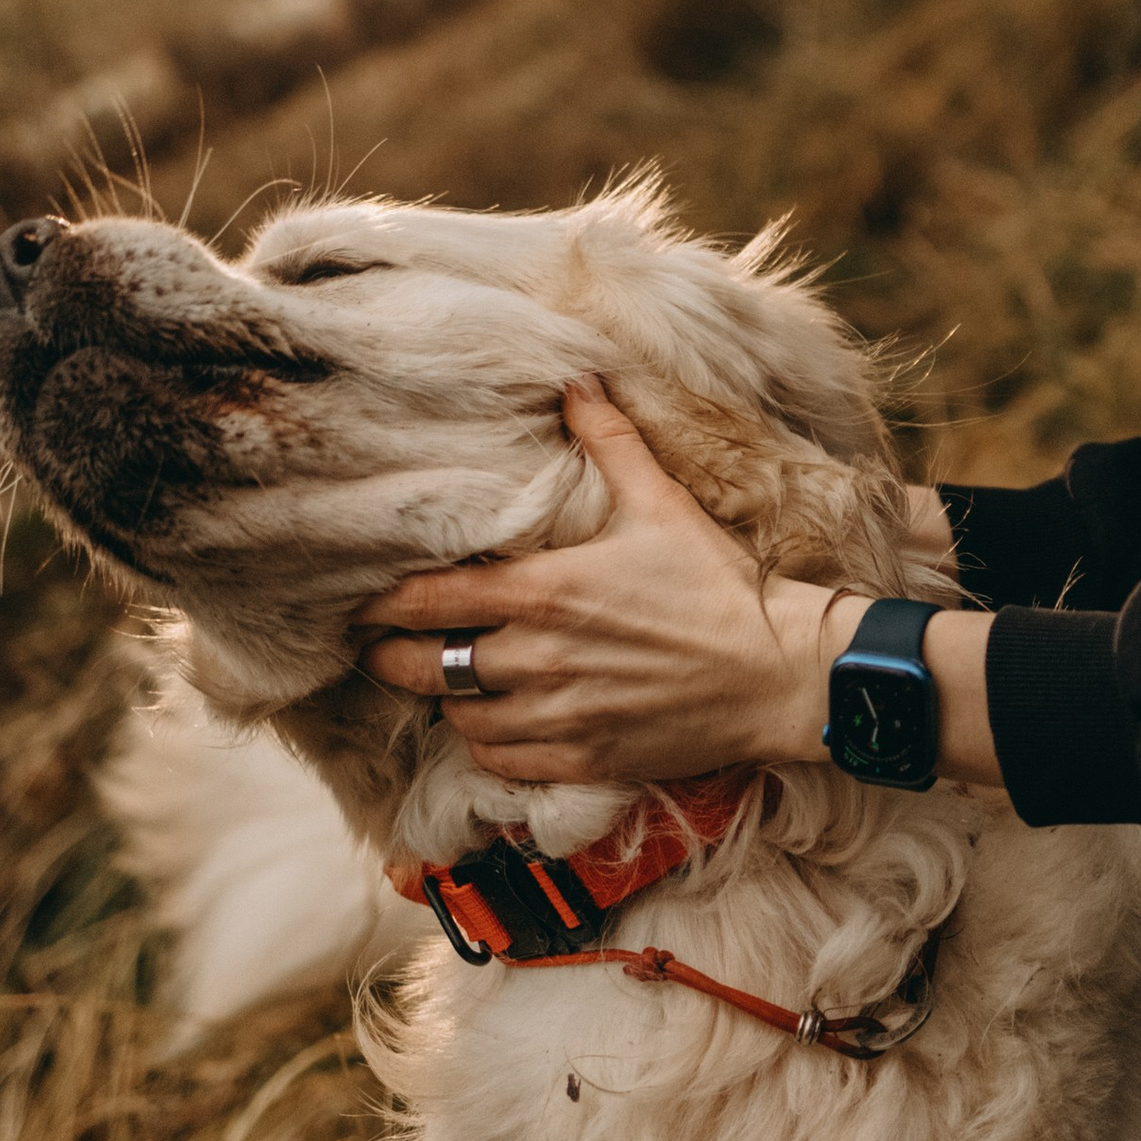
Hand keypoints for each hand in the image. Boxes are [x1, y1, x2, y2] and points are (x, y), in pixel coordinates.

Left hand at [356, 383, 850, 787]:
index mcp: (545, 591)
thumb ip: (608, 441)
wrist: (778, 673)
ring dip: (444, 700)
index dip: (382, 603)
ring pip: (457, 717)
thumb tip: (577, 379)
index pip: (428, 600)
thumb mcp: (660, 502)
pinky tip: (491, 724)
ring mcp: (557, 716)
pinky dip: (485, 743)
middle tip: (378, 647)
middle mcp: (537, 658)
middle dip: (390, 657)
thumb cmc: (718, 585)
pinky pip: (500, 761)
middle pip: (422, 666)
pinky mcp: (582, 759)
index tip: (361, 600)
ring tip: (443, 683)